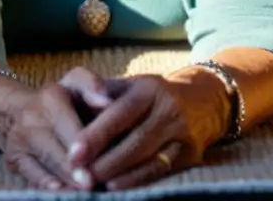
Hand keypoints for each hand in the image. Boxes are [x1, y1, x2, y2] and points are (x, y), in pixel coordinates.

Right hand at [1, 67, 113, 190]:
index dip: (83, 149)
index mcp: (50, 99)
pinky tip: (64, 194)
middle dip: (73, 174)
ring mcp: (18, 143)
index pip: (69, 128)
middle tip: (91, 187)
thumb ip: (92, 85)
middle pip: (54, 153)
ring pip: (43, 170)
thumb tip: (106, 102)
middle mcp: (30, 121)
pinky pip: (32, 179)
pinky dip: (48, 189)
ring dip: (64, 185)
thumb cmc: (60, 98)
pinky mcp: (13, 161)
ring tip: (83, 194)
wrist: (15, 108)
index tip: (95, 167)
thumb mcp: (76, 81)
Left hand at [67, 73, 229, 190]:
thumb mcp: (128, 85)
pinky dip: (138, 180)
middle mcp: (168, 108)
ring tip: (93, 184)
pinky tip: (117, 186)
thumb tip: (71, 112)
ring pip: (149, 157)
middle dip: (104, 160)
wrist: (202, 99)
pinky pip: (161, 169)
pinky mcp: (191, 153)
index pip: (118, 113)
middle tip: (78, 174)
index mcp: (147, 88)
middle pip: (135, 139)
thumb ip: (100, 95)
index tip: (73, 153)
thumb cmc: (148, 95)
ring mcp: (182, 131)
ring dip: (119, 173)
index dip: (95, 134)